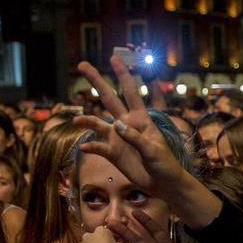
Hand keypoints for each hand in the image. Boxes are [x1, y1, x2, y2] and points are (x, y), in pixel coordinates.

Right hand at [73, 57, 185, 196]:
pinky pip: (98, 147)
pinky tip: (84, 147)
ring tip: (77, 121)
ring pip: (98, 123)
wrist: (163, 184)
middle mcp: (127, 124)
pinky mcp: (113, 153)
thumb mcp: (154, 151)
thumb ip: (136, 138)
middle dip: (96, 81)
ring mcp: (118, 138)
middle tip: (81, 65)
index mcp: (141, 119)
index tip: (114, 57)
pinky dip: (90, 146)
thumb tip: (117, 125)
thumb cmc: (165, 164)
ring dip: (87, 121)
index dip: (122, 74)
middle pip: (109, 99)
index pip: (130, 92)